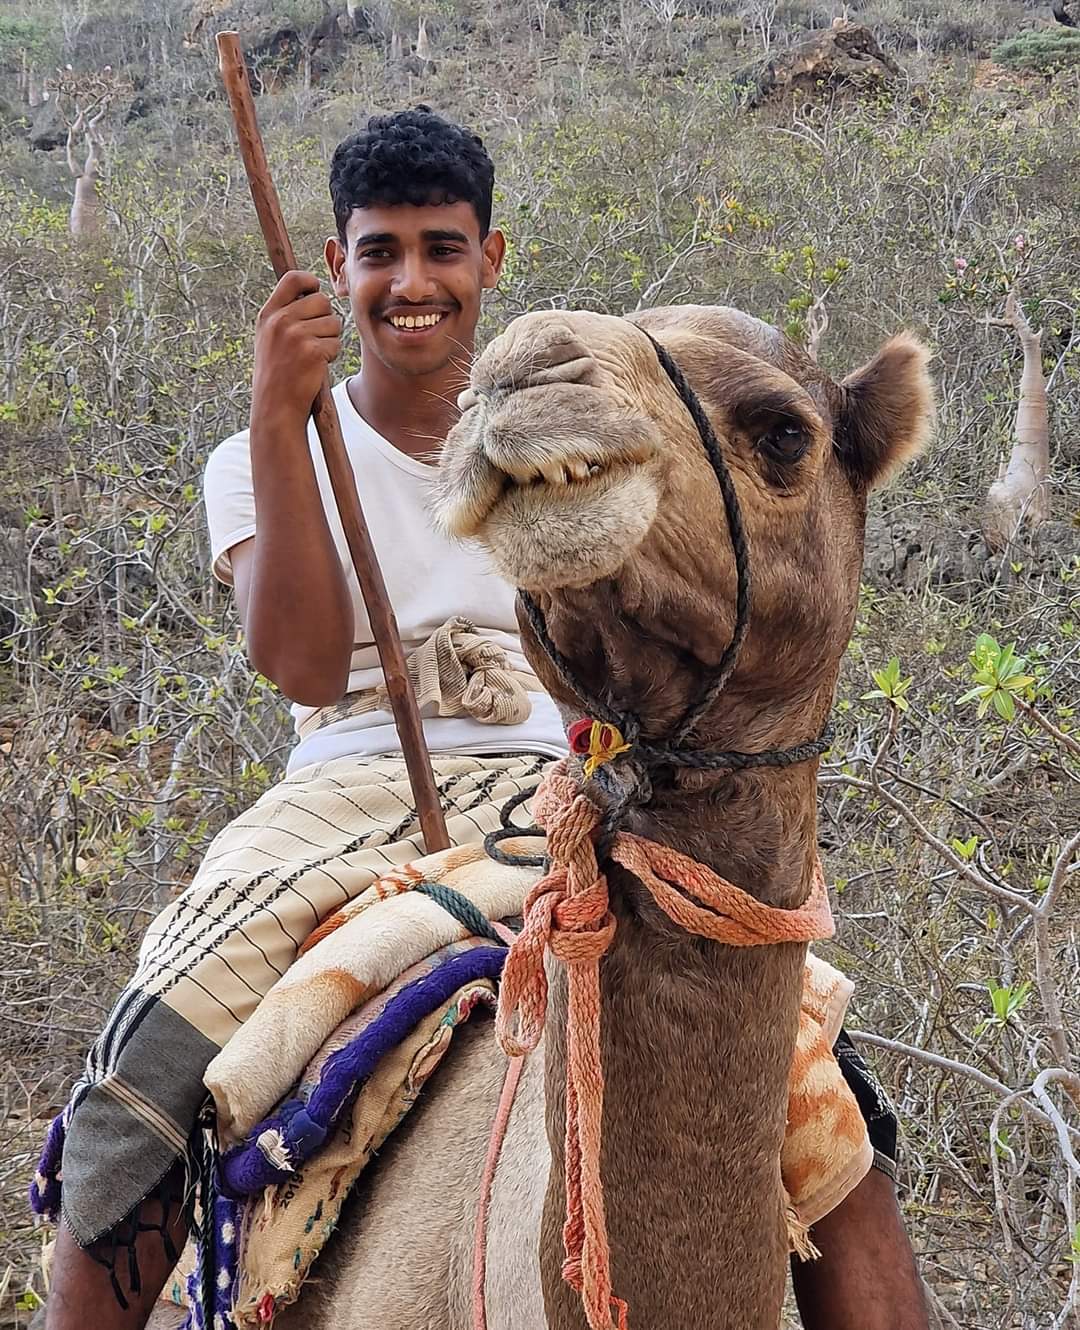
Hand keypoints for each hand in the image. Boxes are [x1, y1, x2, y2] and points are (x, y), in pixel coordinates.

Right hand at [251, 270, 342, 429]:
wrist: (276, 408)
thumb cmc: (277, 375)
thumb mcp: (269, 338)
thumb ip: (285, 314)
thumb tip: (312, 292)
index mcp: (268, 314)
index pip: (293, 278)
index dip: (310, 281)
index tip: (314, 292)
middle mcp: (280, 321)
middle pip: (321, 300)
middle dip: (325, 318)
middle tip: (315, 339)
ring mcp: (296, 335)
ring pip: (333, 322)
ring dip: (329, 339)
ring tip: (312, 356)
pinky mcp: (313, 351)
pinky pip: (336, 343)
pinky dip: (332, 355)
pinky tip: (316, 367)